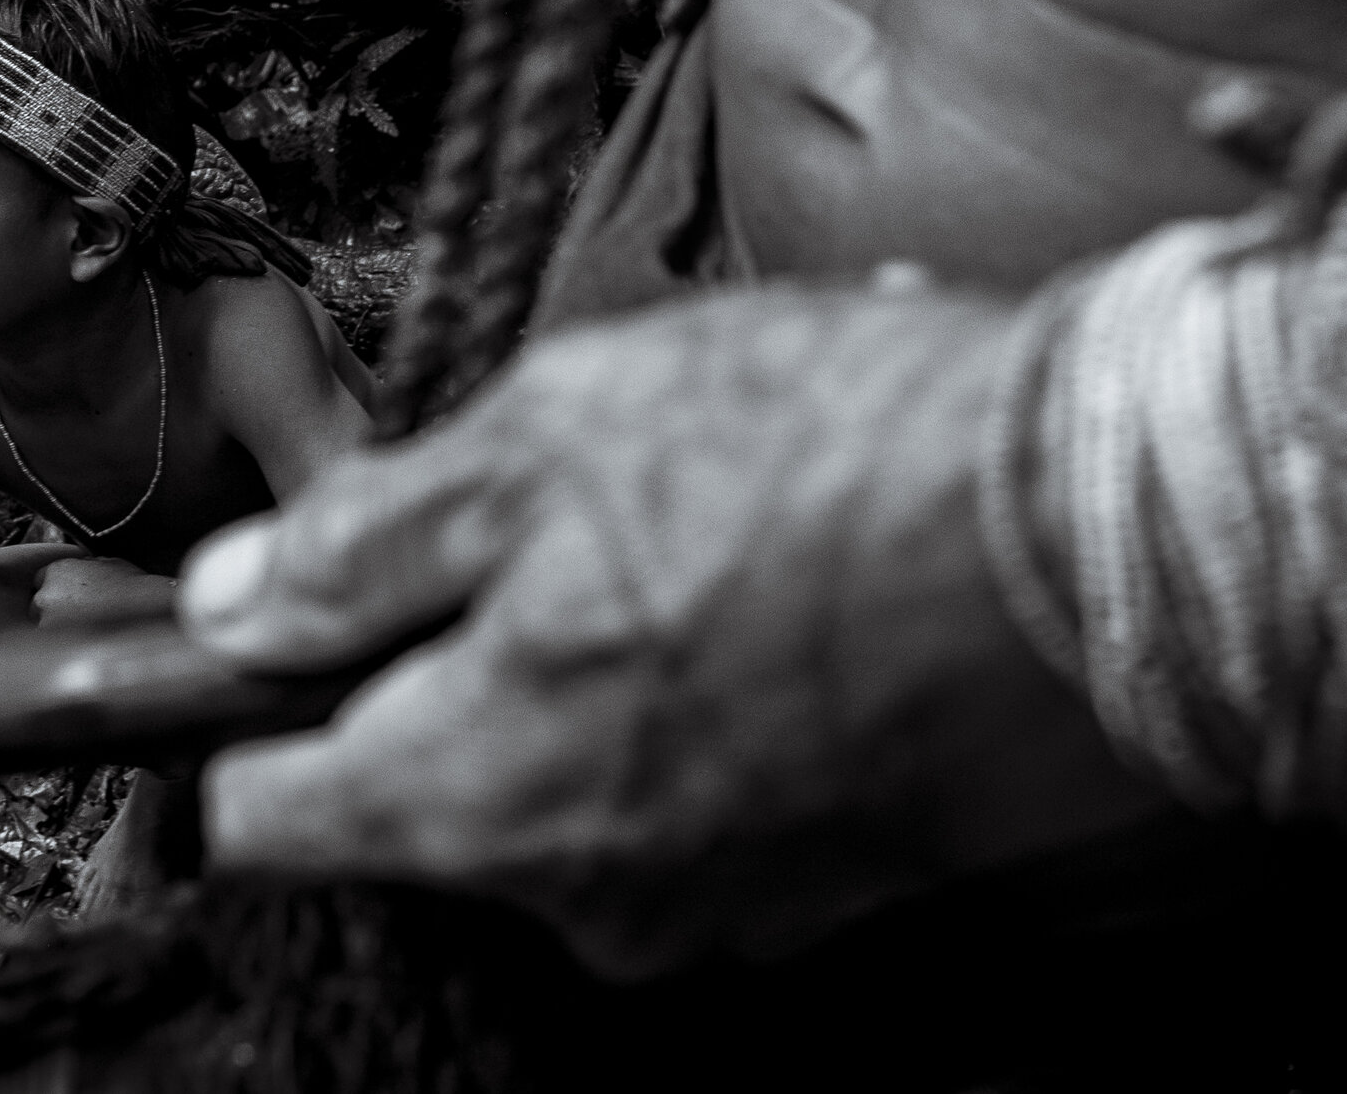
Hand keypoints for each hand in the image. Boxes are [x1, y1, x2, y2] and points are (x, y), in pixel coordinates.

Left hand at [179, 288, 1165, 976]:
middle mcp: (579, 895)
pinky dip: (705, 690)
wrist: (1114, 532)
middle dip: (452, 647)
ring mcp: (713, 906)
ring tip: (700, 516)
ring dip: (595, 654)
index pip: (256, 810)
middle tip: (544, 507)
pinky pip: (697, 786)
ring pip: (571, 776)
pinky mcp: (821, 882)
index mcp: (472, 793)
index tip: (259, 628)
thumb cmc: (830, 466)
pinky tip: (783, 570)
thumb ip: (364, 544)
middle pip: (425, 784)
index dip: (232, 705)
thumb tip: (233, 602)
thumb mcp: (545, 440)